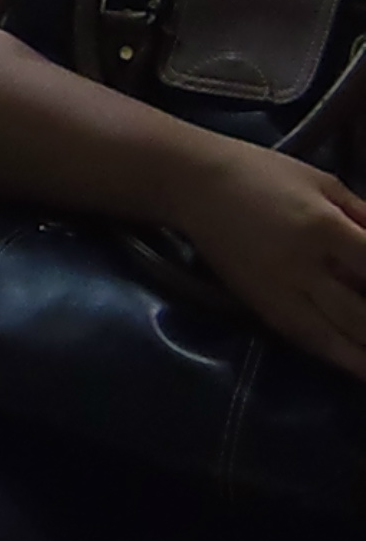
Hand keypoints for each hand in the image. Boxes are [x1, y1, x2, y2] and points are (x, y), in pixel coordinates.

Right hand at [176, 141, 365, 381]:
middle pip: (364, 314)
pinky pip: (309, 340)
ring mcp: (280, 291)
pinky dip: (343, 359)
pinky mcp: (262, 305)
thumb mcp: (321, 182)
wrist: (191, 184)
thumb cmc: (261, 173)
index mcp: (322, 226)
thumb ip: (364, 216)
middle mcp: (304, 266)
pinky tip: (362, 368)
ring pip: (341, 337)